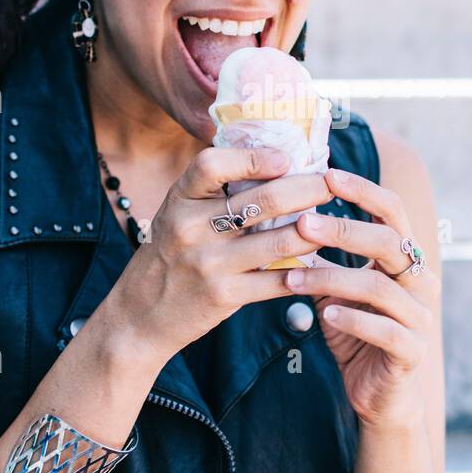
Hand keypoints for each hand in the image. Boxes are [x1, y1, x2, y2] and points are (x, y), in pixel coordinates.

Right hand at [104, 147, 334, 367]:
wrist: (141, 315)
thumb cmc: (171, 254)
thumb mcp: (178, 213)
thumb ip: (214, 192)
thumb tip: (277, 161)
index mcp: (179, 199)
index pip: (212, 165)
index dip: (253, 157)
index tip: (286, 158)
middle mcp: (191, 228)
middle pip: (261, 201)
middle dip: (306, 189)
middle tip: (330, 184)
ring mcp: (209, 264)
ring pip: (278, 241)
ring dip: (313, 231)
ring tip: (330, 223)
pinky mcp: (224, 295)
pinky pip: (276, 279)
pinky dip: (303, 271)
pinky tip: (318, 264)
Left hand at [283, 169, 439, 431]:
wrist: (378, 393)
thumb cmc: (355, 331)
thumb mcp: (334, 289)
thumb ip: (320, 259)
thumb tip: (278, 219)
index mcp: (404, 258)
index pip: (391, 211)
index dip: (363, 190)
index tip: (328, 174)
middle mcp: (420, 280)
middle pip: (388, 241)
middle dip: (344, 229)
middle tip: (302, 223)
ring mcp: (420, 316)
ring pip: (380, 286)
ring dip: (333, 279)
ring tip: (294, 278)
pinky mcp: (412, 351)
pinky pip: (386, 330)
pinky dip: (354, 320)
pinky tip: (326, 315)